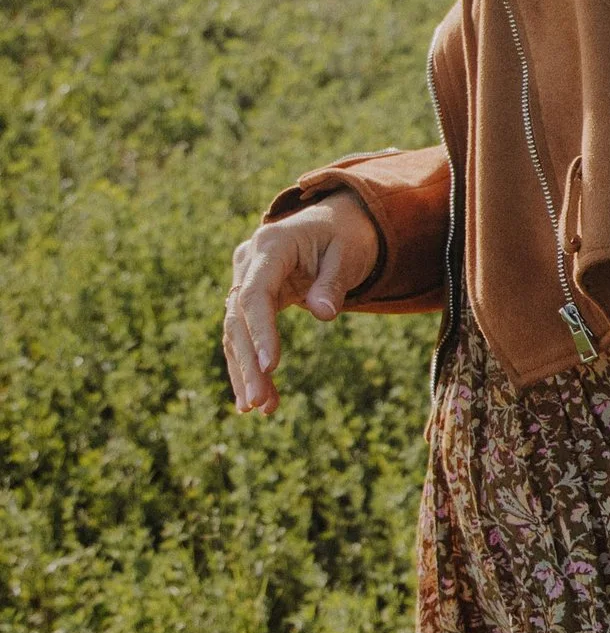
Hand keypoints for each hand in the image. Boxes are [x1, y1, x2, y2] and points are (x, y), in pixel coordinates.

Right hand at [222, 195, 382, 411]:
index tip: (271, 367)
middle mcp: (249, 261)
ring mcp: (245, 278)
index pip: (256, 294)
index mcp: (271, 245)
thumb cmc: (347, 236)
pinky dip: (248, 365)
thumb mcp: (349, 254)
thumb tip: (324, 314)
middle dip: (248, 363)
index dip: (261, 331)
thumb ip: (334, 283)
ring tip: (260, 410)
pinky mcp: (250, 296)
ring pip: (236, 331)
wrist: (339, 222)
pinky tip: (253, 399)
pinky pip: (244, 334)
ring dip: (246, 372)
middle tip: (260, 404)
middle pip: (239, 318)